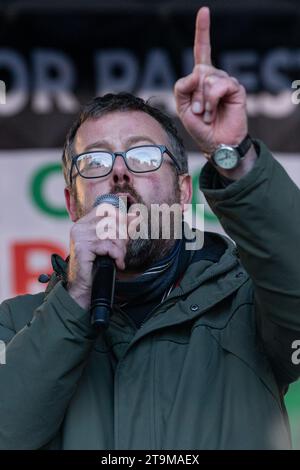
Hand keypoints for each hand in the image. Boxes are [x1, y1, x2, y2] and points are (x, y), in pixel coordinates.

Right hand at [67, 204, 128, 309]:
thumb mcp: (108, 245)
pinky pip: (108, 246)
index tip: (131, 225)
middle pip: (111, 220)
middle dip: (122, 236)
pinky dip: (117, 256)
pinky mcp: (83, 247)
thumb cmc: (96, 266)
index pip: (105, 209)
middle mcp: (80, 227)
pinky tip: (118, 264)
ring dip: (120, 248)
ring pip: (111, 234)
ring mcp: (80, 236)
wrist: (83, 288)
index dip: (120, 215)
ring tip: (119, 259)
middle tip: (122, 250)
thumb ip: (118, 230)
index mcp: (83, 223)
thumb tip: (135, 216)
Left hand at [174, 7, 247, 155]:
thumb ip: (182, 87)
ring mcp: (226, 82)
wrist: (216, 143)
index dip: (202, 32)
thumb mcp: (182, 107)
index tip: (204, 11)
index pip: (201, 51)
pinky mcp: (236, 89)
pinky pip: (218, 86)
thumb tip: (197, 72)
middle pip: (199, 72)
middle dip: (194, 96)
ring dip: (202, 101)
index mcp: (201, 79)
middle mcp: (214, 77)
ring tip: (207, 114)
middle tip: (198, 112)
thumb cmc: (200, 127)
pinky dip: (211, 101)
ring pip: (207, 80)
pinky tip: (214, 112)